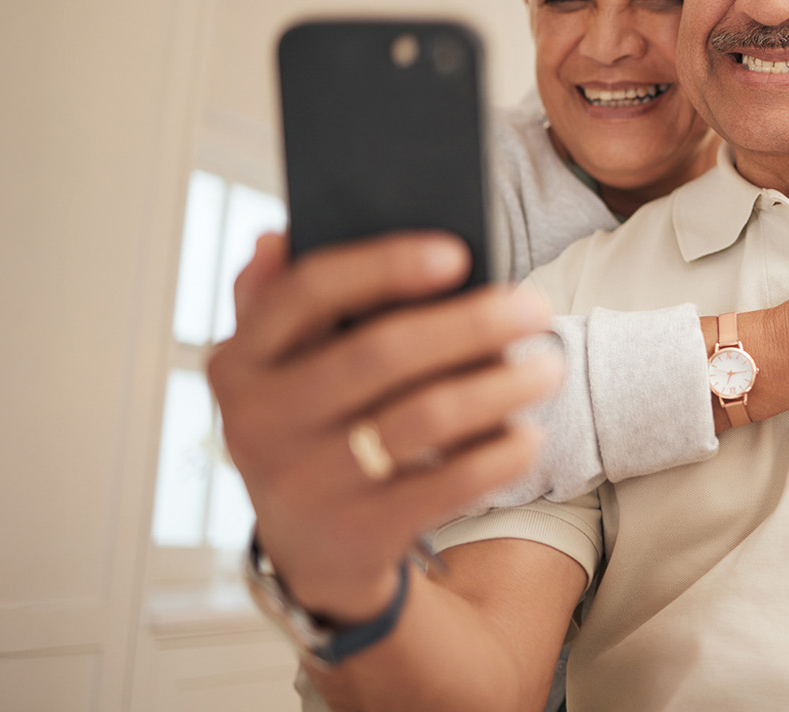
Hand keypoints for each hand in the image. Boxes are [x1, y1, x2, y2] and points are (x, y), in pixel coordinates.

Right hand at [208, 232, 561, 624]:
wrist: (308, 551)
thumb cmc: (311, 426)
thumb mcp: (279, 368)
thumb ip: (277, 301)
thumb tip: (279, 237)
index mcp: (239, 362)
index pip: (309, 292)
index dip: (386, 265)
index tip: (458, 254)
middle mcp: (261, 421)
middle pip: (382, 353)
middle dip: (471, 324)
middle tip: (536, 307)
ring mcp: (308, 482)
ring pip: (424, 419)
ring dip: (500, 387)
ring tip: (548, 367)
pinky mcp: (359, 533)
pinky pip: (445, 485)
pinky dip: (496, 455)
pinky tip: (529, 434)